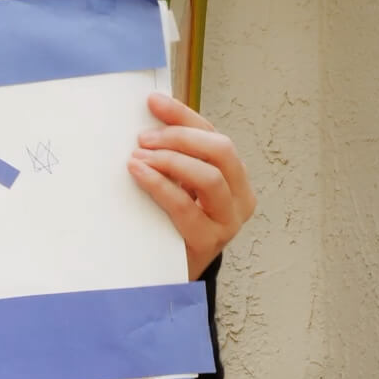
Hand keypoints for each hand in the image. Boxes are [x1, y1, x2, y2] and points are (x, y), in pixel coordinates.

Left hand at [128, 92, 256, 279]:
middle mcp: (239, 197)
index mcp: (234, 176)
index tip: (152, 102)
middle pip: (220, 150)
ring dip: (171, 160)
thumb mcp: (177, 188)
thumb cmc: (170, 227)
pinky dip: (160, 186)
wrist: (169, 277)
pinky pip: (185, 206)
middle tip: (143, 138)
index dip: (183, 116)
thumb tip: (145, 122)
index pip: (213, 135)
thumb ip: (172, 160)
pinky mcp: (208, 241)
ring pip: (209, 177)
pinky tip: (140, 174)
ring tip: (139, 157)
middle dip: (180, 137)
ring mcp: (228, 221)